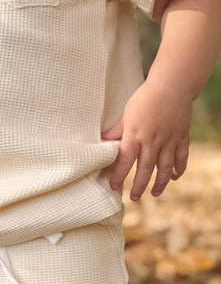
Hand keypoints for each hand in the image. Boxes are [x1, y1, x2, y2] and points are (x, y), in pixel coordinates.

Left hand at [101, 81, 192, 200]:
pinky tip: (174, 177)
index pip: (125, 160)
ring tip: (154, 194)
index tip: (114, 186)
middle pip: (145, 169)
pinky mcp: (181, 137)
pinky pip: (181, 157)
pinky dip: (179, 168)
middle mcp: (152, 141)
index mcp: (135, 135)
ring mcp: (168, 140)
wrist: (172, 85)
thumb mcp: (126, 114)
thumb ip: (116, 130)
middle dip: (139, 185)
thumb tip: (101, 141)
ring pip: (164, 167)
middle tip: (134, 198)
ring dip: (159, 182)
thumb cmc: (145, 98)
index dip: (119, 175)